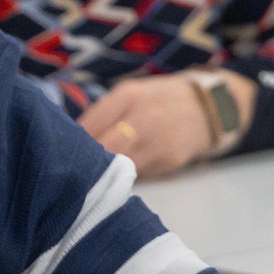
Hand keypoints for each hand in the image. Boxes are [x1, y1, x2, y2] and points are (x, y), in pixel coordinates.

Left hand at [78, 71, 252, 178]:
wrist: (211, 106)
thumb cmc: (162, 101)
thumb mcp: (134, 94)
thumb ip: (105, 115)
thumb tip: (70, 142)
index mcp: (127, 95)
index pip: (88, 125)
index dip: (72, 143)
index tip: (62, 153)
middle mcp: (142, 116)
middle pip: (101, 148)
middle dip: (85, 162)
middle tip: (74, 172)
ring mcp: (157, 139)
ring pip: (118, 165)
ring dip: (103, 174)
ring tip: (92, 179)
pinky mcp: (169, 159)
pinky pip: (138, 173)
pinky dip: (126, 178)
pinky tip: (120, 179)